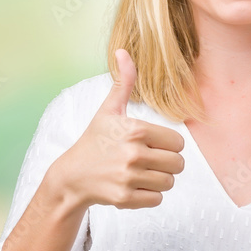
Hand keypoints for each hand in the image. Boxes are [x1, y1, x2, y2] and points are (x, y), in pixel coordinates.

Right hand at [49, 49, 185, 210]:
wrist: (71, 177)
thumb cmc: (95, 140)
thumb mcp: (109, 110)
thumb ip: (123, 82)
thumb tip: (123, 50)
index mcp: (136, 130)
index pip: (178, 143)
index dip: (167, 145)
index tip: (150, 144)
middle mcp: (134, 154)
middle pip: (178, 164)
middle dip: (166, 163)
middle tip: (148, 161)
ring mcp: (129, 178)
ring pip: (169, 182)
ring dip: (159, 180)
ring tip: (140, 173)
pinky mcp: (125, 198)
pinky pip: (157, 199)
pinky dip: (149, 195)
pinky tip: (132, 186)